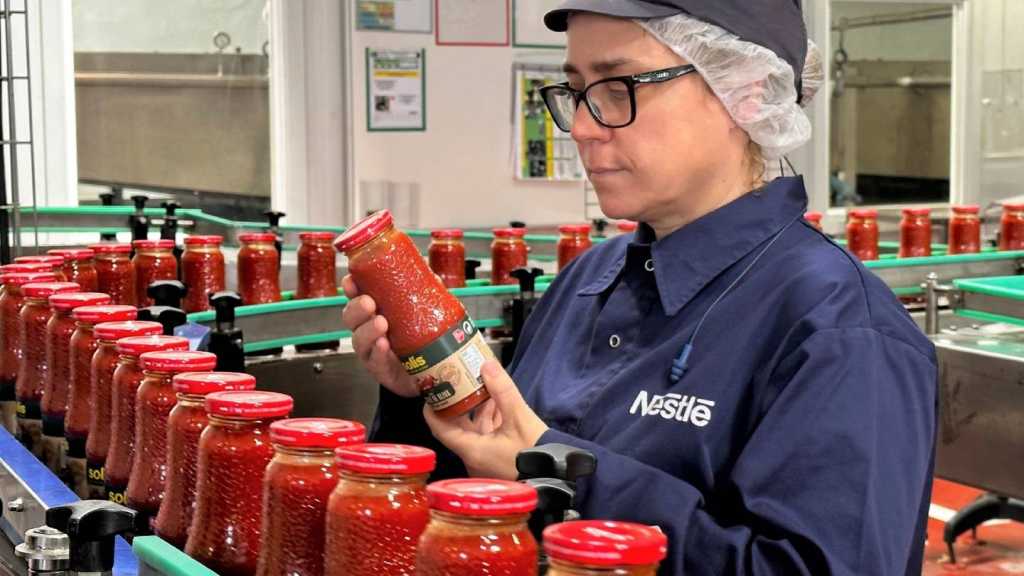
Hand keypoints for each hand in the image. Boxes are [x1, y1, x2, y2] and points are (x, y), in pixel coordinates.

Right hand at [341, 275, 417, 397]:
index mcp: (375, 312)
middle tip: (369, 302)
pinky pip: (374, 360)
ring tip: (381, 323)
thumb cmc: (418, 339)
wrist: (427, 373)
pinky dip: (378, 351)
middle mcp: (368, 329)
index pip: (357, 296)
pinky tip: (384, 345)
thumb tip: (433, 277)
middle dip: (357, 308)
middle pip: (351, 317)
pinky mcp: (380, 369)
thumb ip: (424, 295)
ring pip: (359, 339)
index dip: (351, 288)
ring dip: (368, 330)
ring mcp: (371, 350)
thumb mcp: (422, 314)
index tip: (351, 280)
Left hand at [424, 360, 547, 478]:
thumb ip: (502, 390)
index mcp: (471, 450)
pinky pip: (487, 434)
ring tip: (480, 384)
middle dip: (459, 402)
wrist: (558, 477)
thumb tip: (487, 365)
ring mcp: (485, 459)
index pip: (439, 428)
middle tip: (457, 381)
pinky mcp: (497, 458)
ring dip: (477, 408)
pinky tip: (497, 400)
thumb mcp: (519, 417)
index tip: (432, 391)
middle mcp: (474, 457)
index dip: (433, 408)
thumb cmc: (537, 455)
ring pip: (475, 429)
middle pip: (457, 426)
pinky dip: (490, 418)